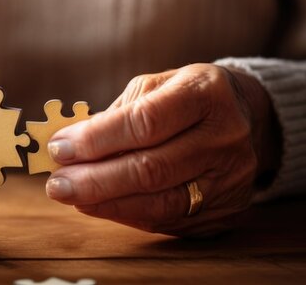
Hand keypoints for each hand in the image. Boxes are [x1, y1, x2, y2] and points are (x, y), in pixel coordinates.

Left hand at [45, 64, 279, 236]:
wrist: (249, 118)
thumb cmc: (188, 97)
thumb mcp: (156, 85)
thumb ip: (116, 114)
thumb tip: (68, 145)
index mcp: (207, 94)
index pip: (146, 122)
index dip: (97, 139)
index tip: (60, 147)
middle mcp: (226, 137)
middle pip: (151, 168)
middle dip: (95, 179)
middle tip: (57, 183)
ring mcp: (231, 178)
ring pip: (160, 202)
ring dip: (106, 203)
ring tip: (72, 196)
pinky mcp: (226, 210)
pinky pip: (168, 219)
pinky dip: (128, 214)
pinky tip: (100, 206)